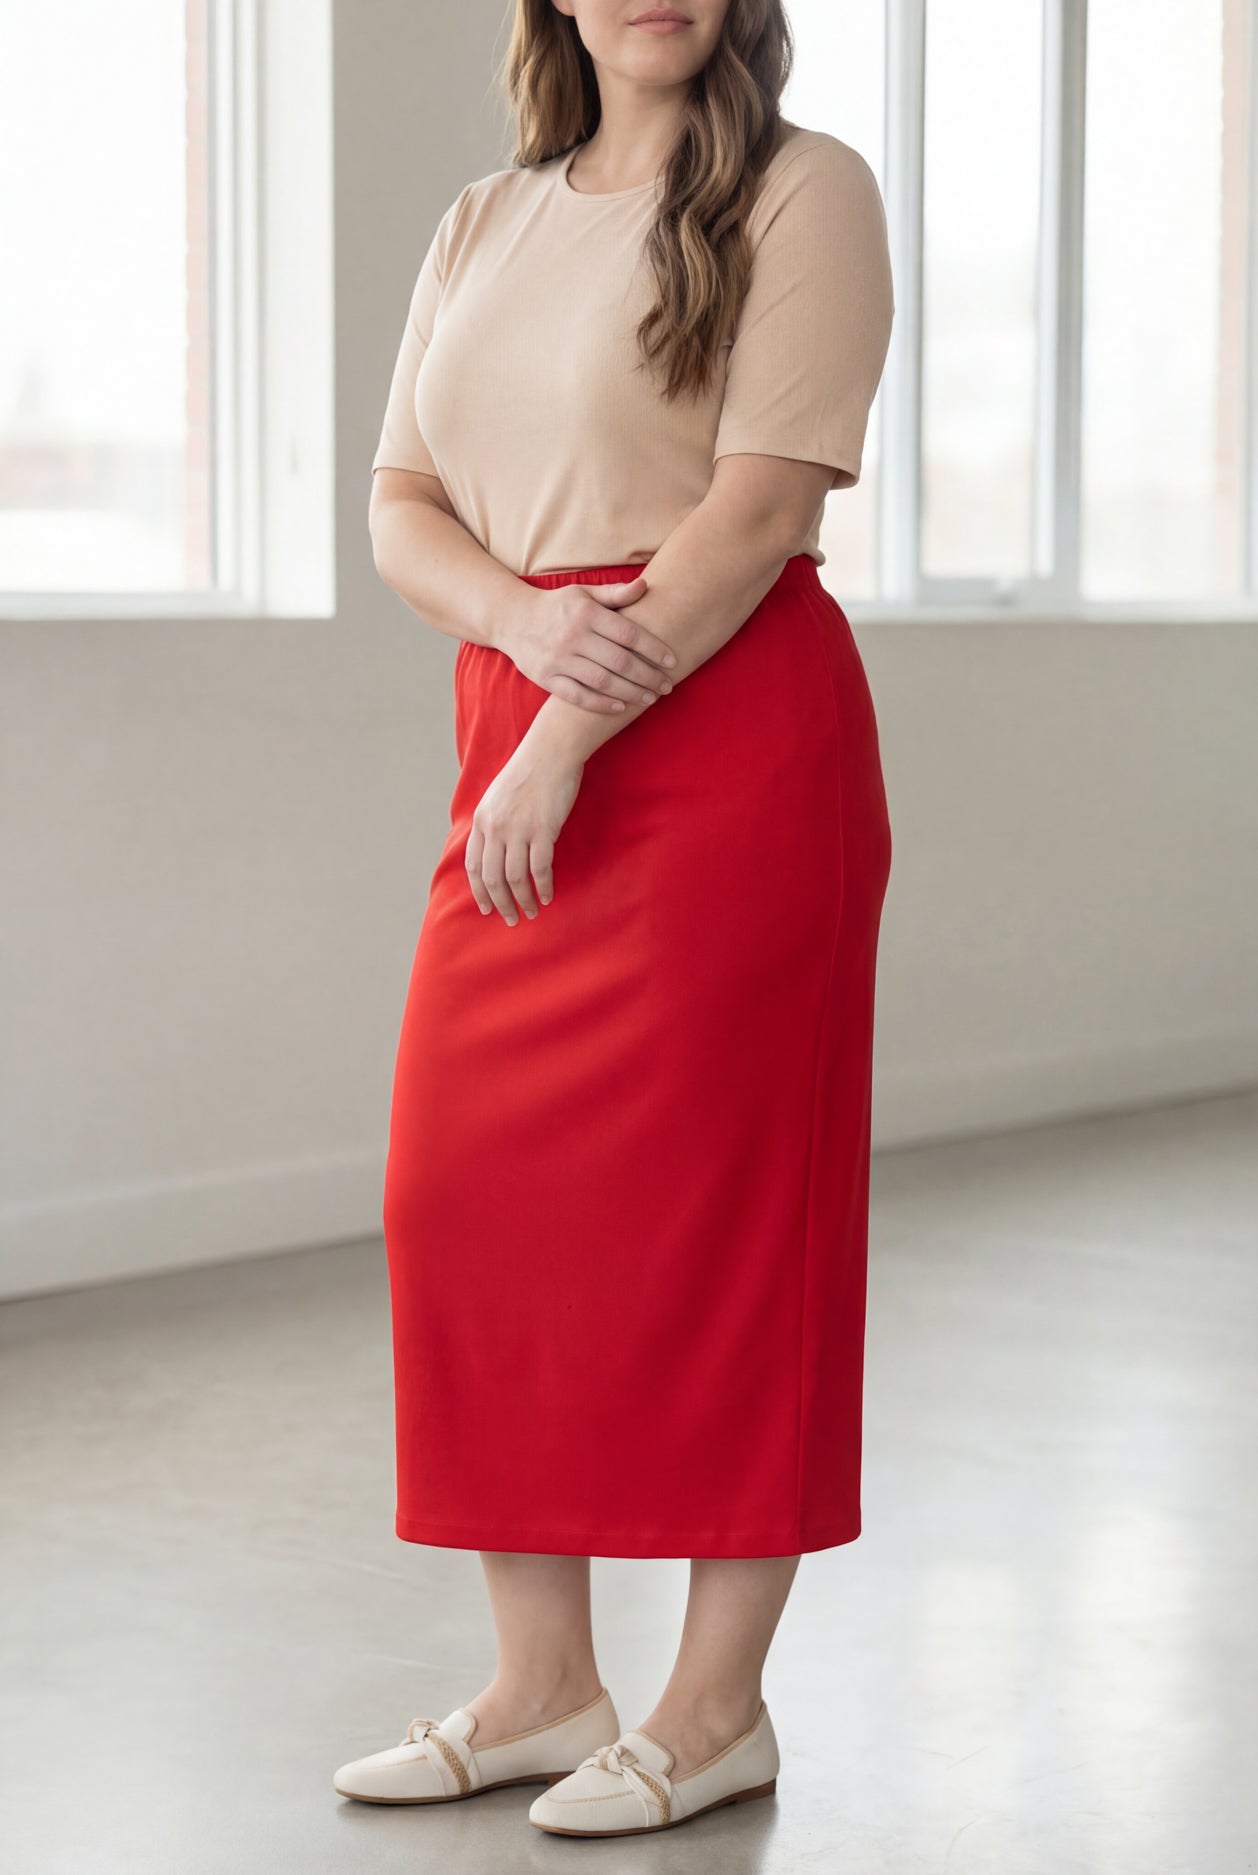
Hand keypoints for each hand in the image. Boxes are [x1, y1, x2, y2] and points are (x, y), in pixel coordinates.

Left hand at [465, 732, 584, 924]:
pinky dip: (543, 887)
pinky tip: (547, 896)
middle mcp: (495, 827)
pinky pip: (540, 869)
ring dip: (523, 900)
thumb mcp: (497, 797)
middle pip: (492, 878)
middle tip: (510, 919)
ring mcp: (518, 829)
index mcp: (482, 820)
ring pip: (515, 878)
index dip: (479, 891)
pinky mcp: (543, 830)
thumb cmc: (528, 772)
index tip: (486, 908)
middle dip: (501, 903)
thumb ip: (492, 823)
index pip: (474, 865)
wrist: (550, 751)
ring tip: (531, 912)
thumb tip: (494, 851)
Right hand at [496, 575, 676, 713]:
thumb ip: (615, 593)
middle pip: (620, 661)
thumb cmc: (557, 606)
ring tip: (650, 698)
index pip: (629, 634)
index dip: (654, 649)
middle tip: (667, 686)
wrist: (512, 619)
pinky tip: (621, 707)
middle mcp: (573, 635)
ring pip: (602, 681)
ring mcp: (558, 658)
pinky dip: (601, 704)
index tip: (672, 661)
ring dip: (631, 693)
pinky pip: (578, 695)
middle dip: (648, 676)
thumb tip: (646, 586)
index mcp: (586, 612)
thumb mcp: (584, 594)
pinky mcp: (546, 677)